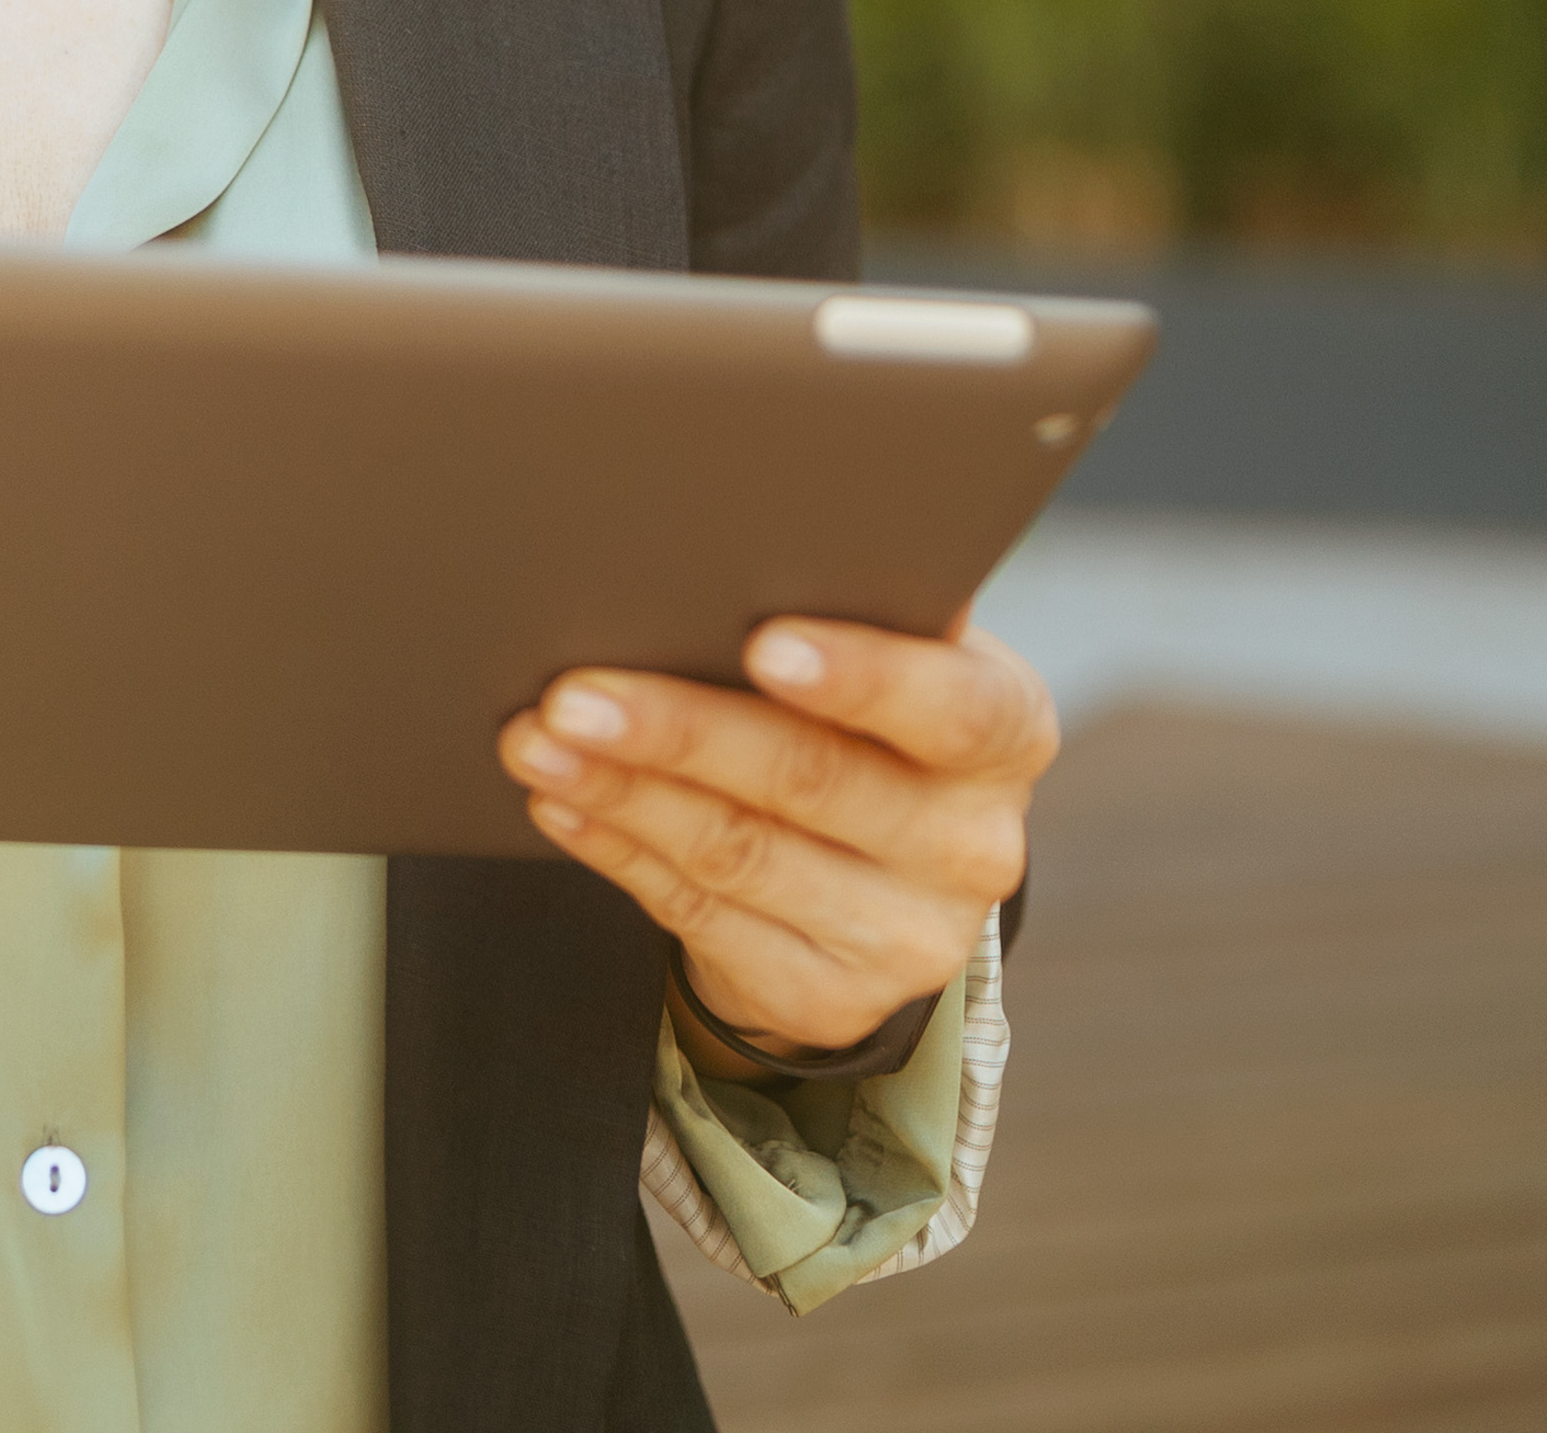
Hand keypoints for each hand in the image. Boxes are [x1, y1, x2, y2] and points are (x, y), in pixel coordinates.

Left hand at [500, 617, 1057, 1063]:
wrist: (886, 869)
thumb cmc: (870, 716)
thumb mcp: (897, 661)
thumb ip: (853, 613)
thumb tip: (737, 548)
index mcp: (1008, 732)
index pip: (951, 707)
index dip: (861, 677)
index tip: (761, 644)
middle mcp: (974, 846)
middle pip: (813, 781)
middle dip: (679, 732)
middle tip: (575, 694)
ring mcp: (907, 938)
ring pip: (739, 854)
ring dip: (624, 793)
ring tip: (538, 742)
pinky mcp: (832, 998)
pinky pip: (701, 916)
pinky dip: (619, 852)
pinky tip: (564, 806)